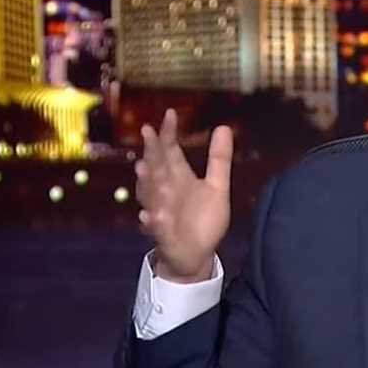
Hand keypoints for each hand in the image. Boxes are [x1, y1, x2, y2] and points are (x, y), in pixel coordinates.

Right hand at [135, 109, 232, 281]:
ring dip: (146, 183)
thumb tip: (223, 127)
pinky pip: (156, 227)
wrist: (196, 254)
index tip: (170, 113)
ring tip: (144, 168)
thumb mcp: (217, 187)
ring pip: (150, 195)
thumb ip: (219, 159)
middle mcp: (166, 190)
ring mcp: (161, 211)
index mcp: (179, 177)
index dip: (169, 134)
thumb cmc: (203, 218)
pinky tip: (150, 217)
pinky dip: (153, 221)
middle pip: (157, 167)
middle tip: (148, 131)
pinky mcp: (164, 234)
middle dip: (152, 151)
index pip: (171, 151)